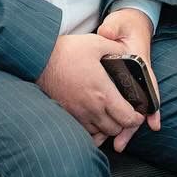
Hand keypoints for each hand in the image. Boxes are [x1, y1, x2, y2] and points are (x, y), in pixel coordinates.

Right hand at [36, 31, 144, 150]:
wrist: (39, 59)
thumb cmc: (67, 51)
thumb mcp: (96, 43)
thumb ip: (116, 49)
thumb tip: (128, 53)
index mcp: (103, 93)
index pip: (128, 118)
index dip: (136, 118)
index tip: (137, 112)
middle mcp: (92, 108)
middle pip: (116, 129)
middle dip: (123, 123)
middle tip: (124, 112)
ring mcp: (78, 114)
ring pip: (101, 133)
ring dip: (108, 126)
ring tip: (109, 115)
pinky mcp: (67, 115)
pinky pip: (85, 132)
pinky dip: (93, 129)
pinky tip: (94, 117)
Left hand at [97, 8, 161, 149]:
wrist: (127, 24)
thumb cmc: (125, 25)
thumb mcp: (120, 23)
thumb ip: (113, 27)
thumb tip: (107, 32)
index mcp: (141, 64)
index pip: (149, 86)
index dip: (152, 105)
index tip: (153, 123)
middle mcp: (138, 77)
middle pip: (139, 105)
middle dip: (132, 125)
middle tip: (121, 143)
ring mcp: (130, 83)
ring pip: (130, 109)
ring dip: (124, 128)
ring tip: (116, 145)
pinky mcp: (120, 86)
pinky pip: (121, 105)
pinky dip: (116, 120)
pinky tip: (108, 135)